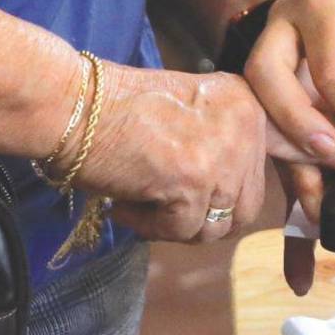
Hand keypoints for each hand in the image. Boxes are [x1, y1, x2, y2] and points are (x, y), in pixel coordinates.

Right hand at [68, 62, 280, 242]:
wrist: (72, 103)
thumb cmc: (117, 107)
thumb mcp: (192, 111)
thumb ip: (223, 142)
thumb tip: (233, 195)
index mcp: (248, 104)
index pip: (262, 168)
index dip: (227, 191)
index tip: (195, 192)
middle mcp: (247, 126)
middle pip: (245, 205)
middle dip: (202, 216)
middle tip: (164, 208)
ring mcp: (225, 155)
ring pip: (218, 226)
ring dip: (178, 227)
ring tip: (142, 206)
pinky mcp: (195, 183)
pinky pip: (183, 230)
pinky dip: (151, 228)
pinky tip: (125, 207)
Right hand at [244, 0, 334, 173]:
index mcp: (322, 5)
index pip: (330, 69)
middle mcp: (286, 26)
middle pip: (267, 79)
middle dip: (296, 124)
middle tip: (331, 154)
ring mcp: (277, 52)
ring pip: (262, 103)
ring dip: (293, 147)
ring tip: (323, 191)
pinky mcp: (282, 80)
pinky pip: (279, 119)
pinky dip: (299, 153)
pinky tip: (316, 190)